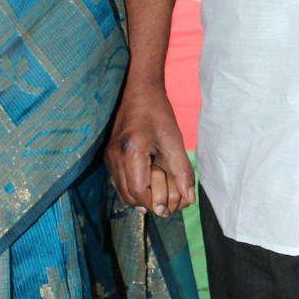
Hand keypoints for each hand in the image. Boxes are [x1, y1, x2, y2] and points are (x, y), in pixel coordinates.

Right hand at [106, 76, 195, 215]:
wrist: (138, 90)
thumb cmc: (157, 111)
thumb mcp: (173, 139)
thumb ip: (181, 170)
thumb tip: (188, 198)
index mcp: (131, 151)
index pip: (138, 191)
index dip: (153, 203)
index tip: (169, 208)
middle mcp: (115, 157)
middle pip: (128, 196)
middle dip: (148, 204)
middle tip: (167, 206)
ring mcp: (109, 157)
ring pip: (122, 192)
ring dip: (140, 199)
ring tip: (158, 196)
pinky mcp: (109, 156)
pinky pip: (118, 182)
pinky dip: (132, 190)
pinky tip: (147, 186)